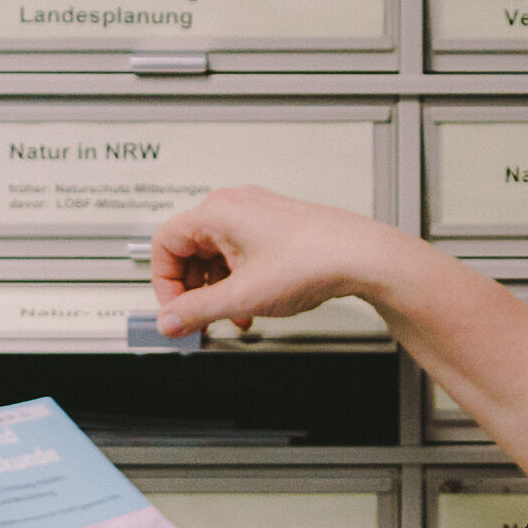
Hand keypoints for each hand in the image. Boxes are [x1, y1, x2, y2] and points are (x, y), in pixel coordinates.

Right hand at [148, 186, 416, 339]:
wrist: (364, 256)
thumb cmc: (313, 260)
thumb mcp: (243, 296)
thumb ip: (197, 310)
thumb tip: (169, 321)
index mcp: (217, 212)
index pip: (164, 244)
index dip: (163, 283)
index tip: (174, 311)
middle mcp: (234, 207)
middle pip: (189, 250)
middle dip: (194, 290)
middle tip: (199, 318)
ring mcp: (257, 215)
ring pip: (218, 255)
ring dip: (219, 289)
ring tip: (233, 316)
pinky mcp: (276, 228)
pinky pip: (242, 254)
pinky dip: (241, 281)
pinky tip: (254, 306)